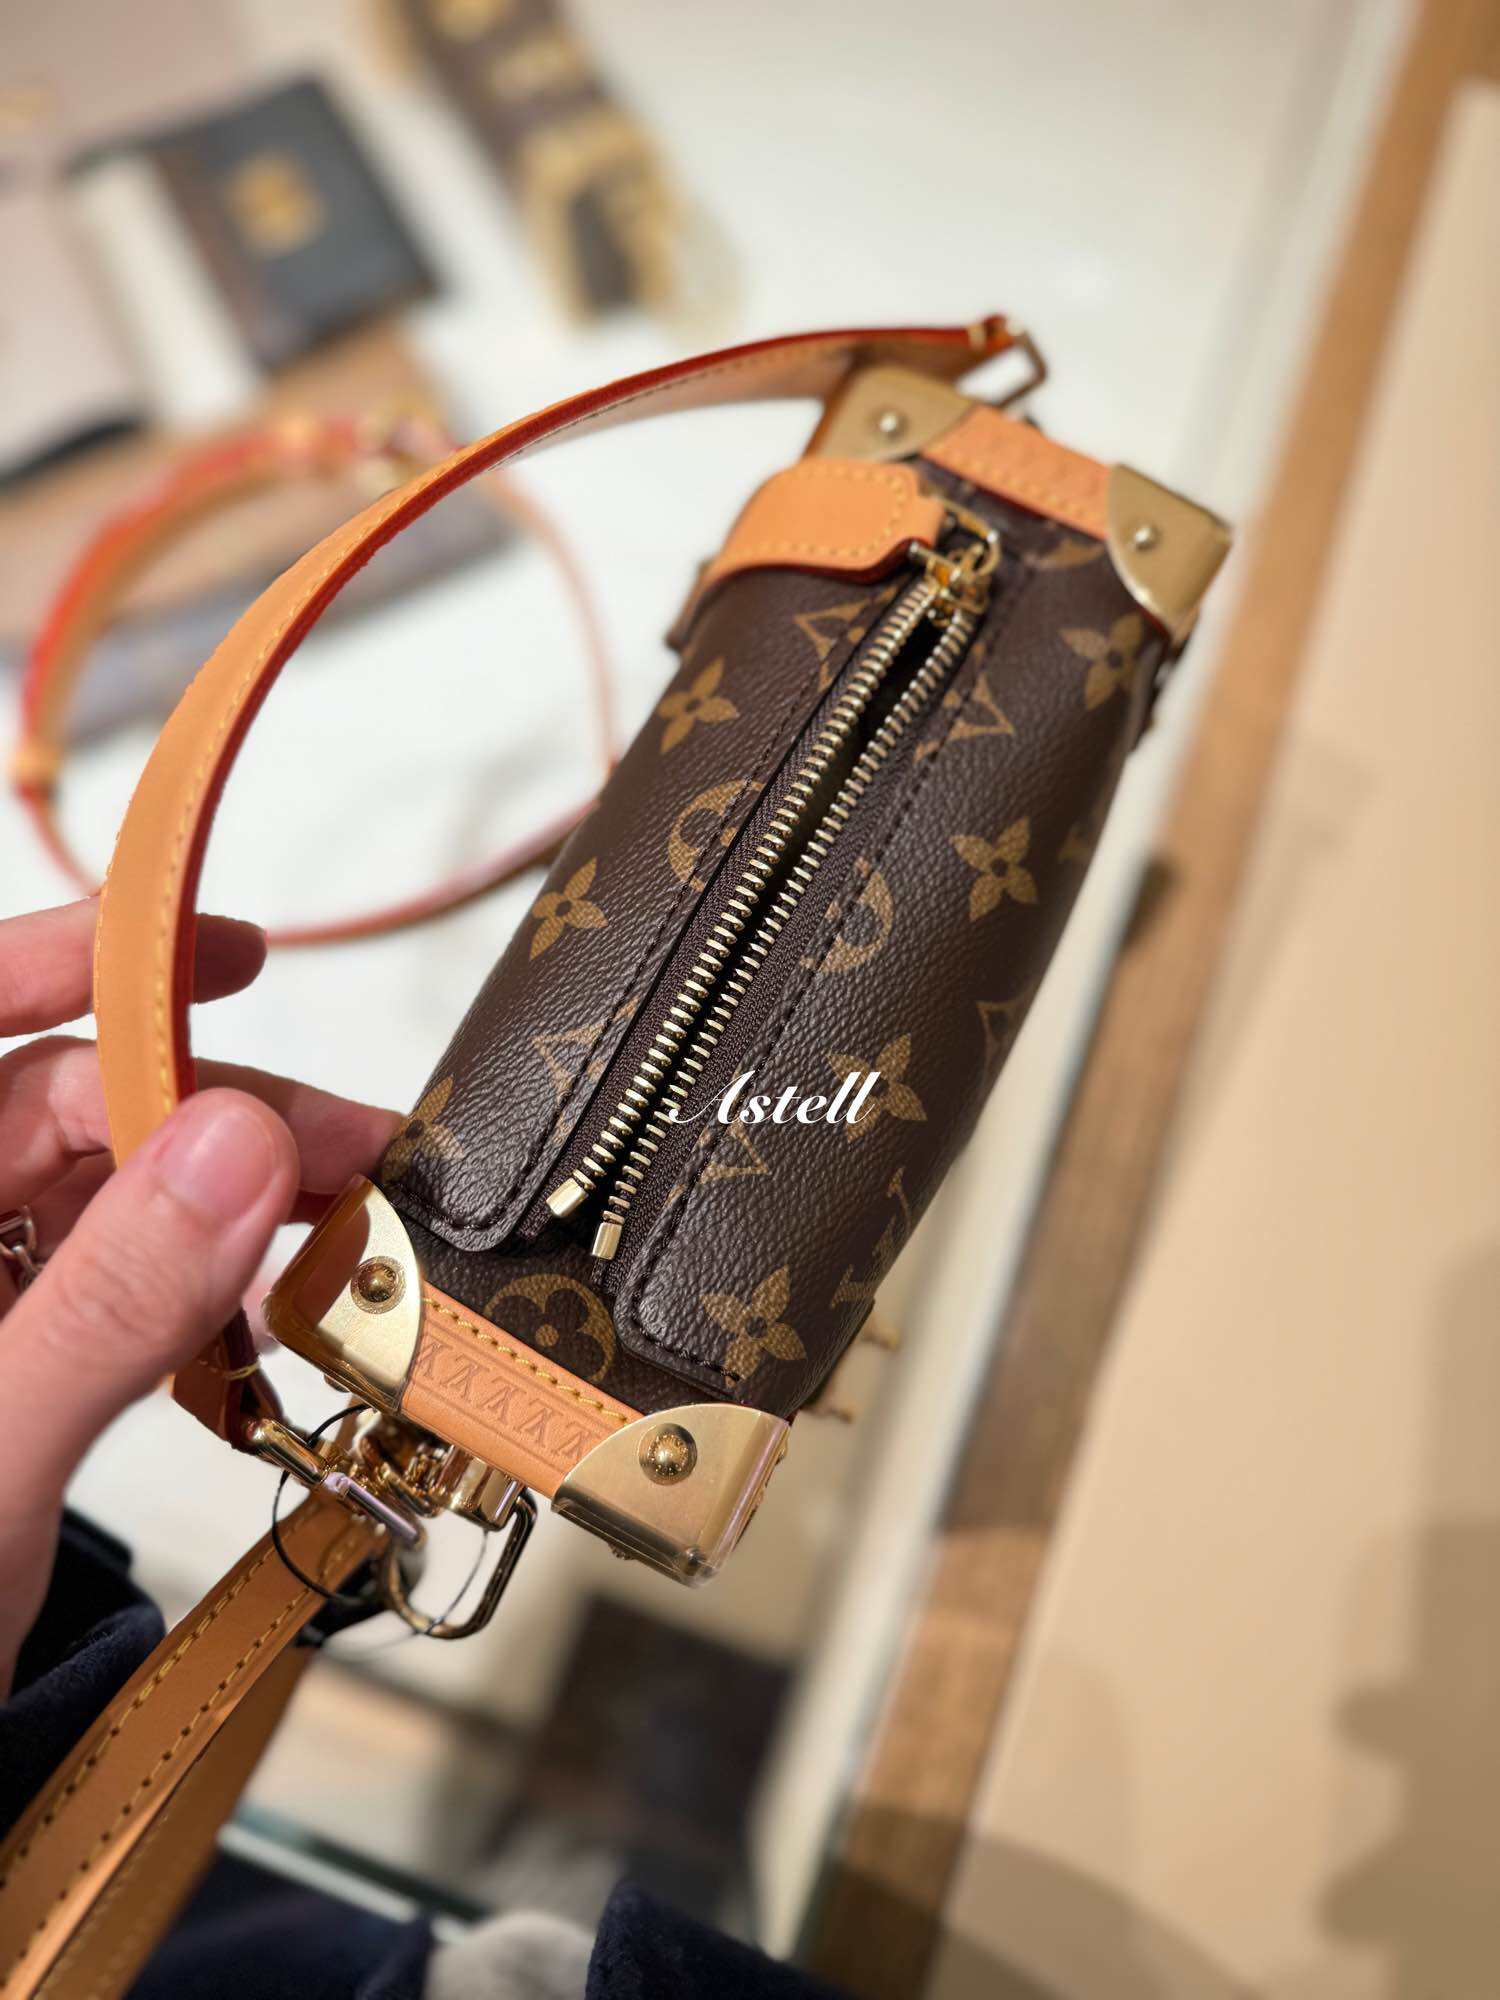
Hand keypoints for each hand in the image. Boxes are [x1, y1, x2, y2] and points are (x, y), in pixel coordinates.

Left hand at [0, 900, 397, 1695]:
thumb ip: (104, 1303)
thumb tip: (238, 1143)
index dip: (80, 961)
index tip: (228, 954)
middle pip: (54, 1111)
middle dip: (212, 1118)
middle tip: (351, 1156)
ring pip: (98, 1200)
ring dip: (222, 1211)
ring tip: (329, 1247)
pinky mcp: (3, 1364)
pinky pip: (110, 1289)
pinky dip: (196, 1295)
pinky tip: (257, 1326)